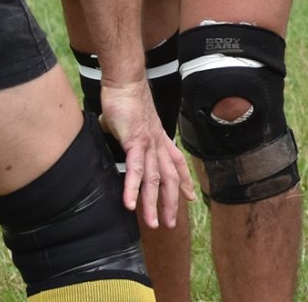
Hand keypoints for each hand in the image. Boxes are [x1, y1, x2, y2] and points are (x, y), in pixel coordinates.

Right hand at [99, 79, 192, 229]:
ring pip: (154, 179)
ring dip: (153, 203)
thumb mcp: (131, 125)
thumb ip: (128, 137)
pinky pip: (135, 168)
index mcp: (159, 139)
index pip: (177, 164)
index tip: (190, 198)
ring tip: (154, 223)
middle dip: (171, 202)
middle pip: (169, 178)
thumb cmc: (126, 101)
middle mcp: (158, 143)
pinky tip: (129, 205)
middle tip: (170, 224)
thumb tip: (117, 139)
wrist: (125, 82)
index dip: (184, 181)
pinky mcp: (134, 141)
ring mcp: (148, 143)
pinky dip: (133, 187)